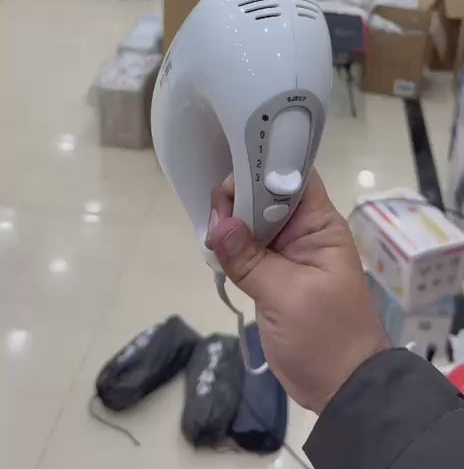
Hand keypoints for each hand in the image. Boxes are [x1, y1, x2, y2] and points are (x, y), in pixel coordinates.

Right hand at [206, 170, 387, 413]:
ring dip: (230, 223)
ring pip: (253, 220)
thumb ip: (250, 259)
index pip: (294, 178)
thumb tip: (218, 225)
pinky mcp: (273, 272)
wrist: (341, 388)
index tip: (230, 183)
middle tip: (215, 217)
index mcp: (320, 226)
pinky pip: (247, 246)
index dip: (263, 170)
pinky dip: (230, 245)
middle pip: (266, 195)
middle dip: (238, 199)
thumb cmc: (326, 337)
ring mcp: (287, 252)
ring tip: (212, 236)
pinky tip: (213, 249)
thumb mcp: (287, 296)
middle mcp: (303, 231)